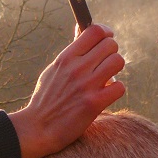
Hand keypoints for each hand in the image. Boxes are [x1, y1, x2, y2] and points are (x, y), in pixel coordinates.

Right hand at [8, 23, 124, 157]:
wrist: (38, 129)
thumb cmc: (46, 98)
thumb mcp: (54, 69)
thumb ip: (71, 52)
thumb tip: (81, 29)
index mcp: (66, 57)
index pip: (95, 31)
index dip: (105, 33)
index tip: (106, 39)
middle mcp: (77, 68)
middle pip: (111, 44)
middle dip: (111, 53)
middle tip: (104, 64)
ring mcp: (86, 85)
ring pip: (118, 61)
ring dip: (115, 70)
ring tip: (105, 78)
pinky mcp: (94, 104)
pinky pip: (119, 87)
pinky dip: (115, 90)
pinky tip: (105, 95)